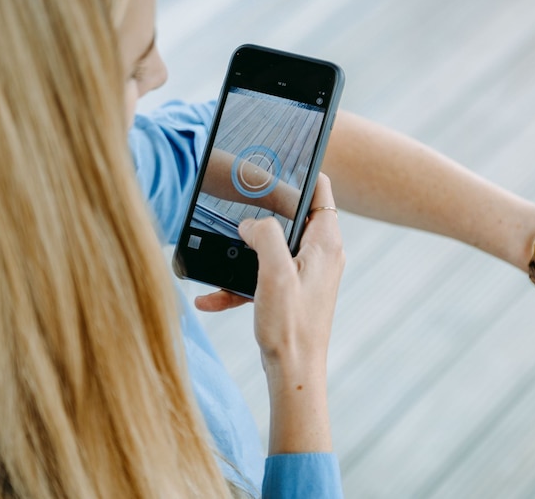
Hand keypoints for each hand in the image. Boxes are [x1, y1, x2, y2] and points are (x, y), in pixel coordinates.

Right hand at [238, 174, 344, 452]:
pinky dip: (239, 283)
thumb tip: (250, 222)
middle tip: (235, 201)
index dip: (302, 171)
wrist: (293, 374)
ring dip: (243, 253)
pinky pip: (262, 277)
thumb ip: (265, 236)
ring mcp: (305, 274)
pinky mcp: (290, 293)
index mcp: (325, 243)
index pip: (321, 190)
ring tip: (217, 256)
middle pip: (292, 215)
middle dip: (262, 210)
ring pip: (271, 247)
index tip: (277, 160)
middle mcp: (319, 255)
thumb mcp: (275, 272)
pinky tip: (209, 296)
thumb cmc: (291, 326)